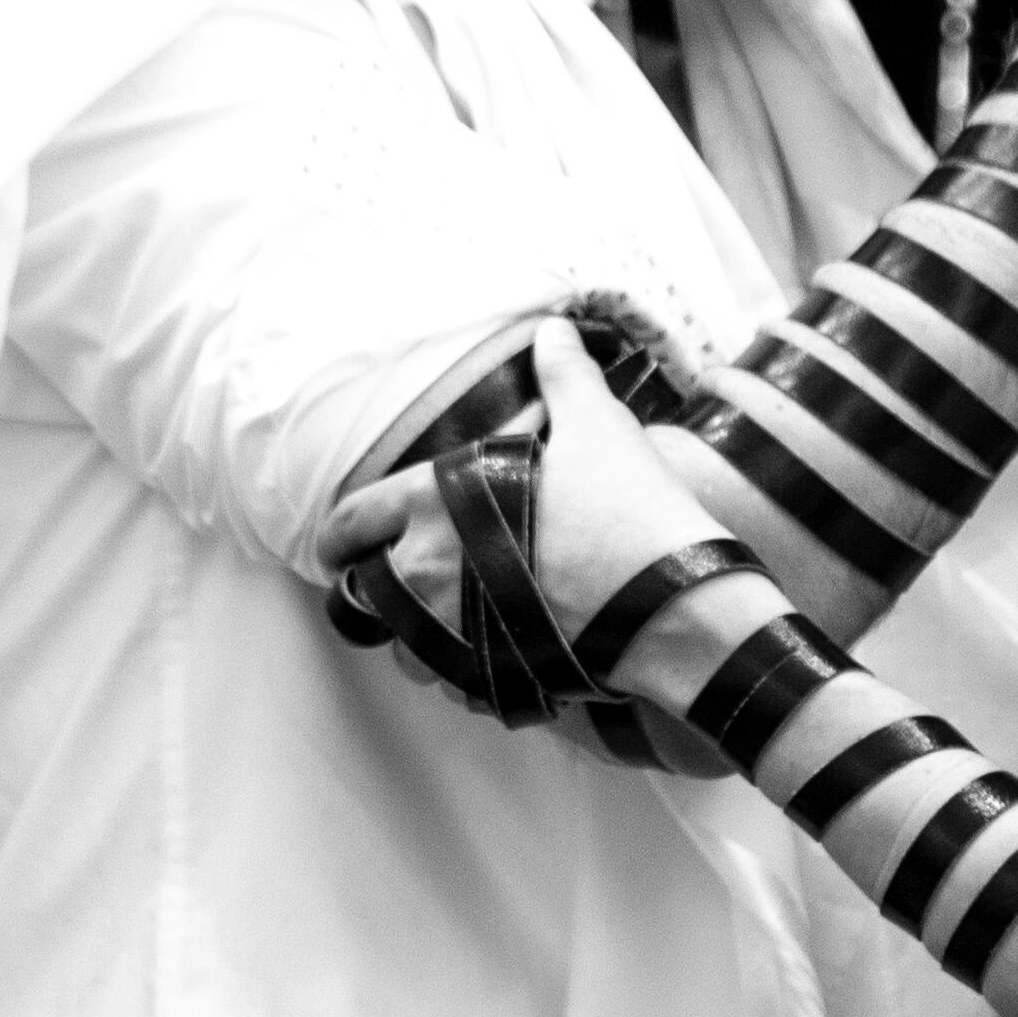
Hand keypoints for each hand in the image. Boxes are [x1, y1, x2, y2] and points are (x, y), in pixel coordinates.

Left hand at [314, 320, 744, 695]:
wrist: (677, 605)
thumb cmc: (629, 509)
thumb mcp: (598, 426)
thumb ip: (564, 375)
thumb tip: (554, 329)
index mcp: (435, 504)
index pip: (350, 521)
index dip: (340, 534)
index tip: (342, 544)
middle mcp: (426, 574)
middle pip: (366, 595)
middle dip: (382, 589)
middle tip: (408, 582)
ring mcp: (454, 636)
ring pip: (404, 650)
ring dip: (421, 637)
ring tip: (460, 620)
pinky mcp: (489, 683)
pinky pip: (454, 686)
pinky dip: (467, 673)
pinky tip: (503, 652)